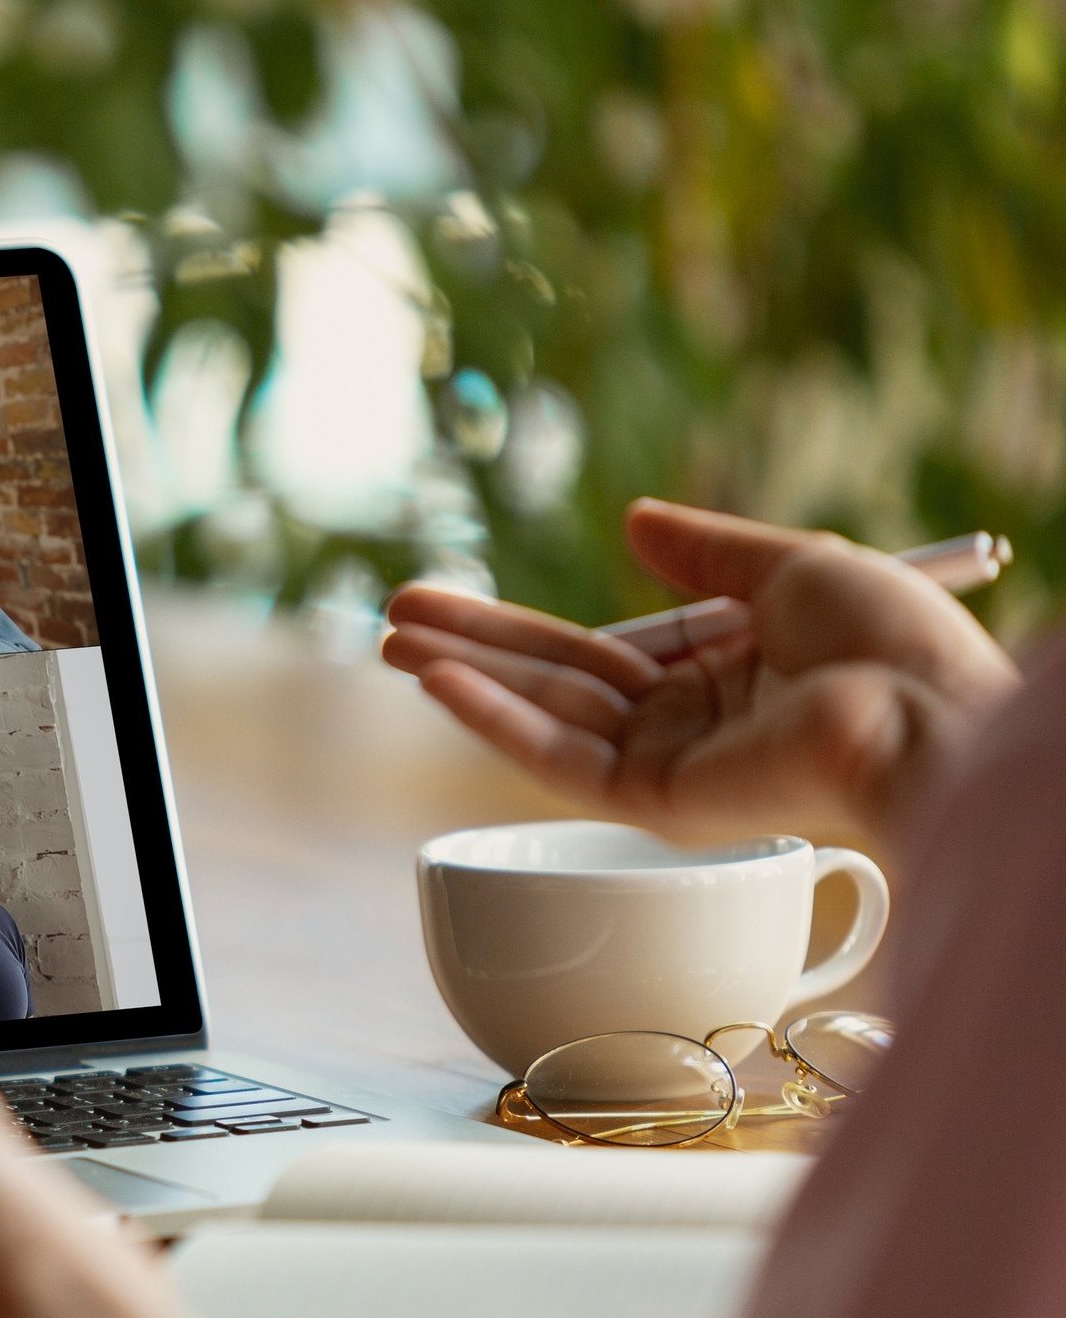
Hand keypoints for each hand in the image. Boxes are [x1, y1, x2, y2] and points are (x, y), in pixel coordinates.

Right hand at [381, 499, 1021, 842]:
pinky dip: (494, 719)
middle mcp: (686, 727)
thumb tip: (634, 520)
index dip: (522, 627)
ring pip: (542, 715)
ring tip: (388, 637)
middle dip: (470, 647)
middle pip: (553, 682)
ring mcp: (667, 765)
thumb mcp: (793, 565)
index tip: (457, 599)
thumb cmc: (890, 642)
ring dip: (461, 675)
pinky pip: (557, 756)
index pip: (599, 653)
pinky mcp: (654, 797)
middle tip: (394, 614)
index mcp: (722, 677)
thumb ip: (706, 549)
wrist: (929, 714)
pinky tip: (438, 680)